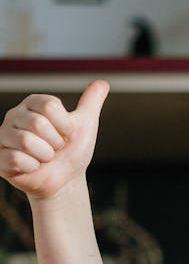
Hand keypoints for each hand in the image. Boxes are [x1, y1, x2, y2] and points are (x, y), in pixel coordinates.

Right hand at [0, 80, 109, 198]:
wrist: (65, 180)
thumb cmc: (71, 152)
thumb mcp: (85, 125)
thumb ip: (91, 102)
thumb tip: (103, 82)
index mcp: (32, 103)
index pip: (50, 106)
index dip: (65, 126)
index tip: (66, 133)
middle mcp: (14, 116)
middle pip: (39, 124)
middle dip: (56, 143)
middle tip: (54, 149)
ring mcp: (4, 136)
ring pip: (27, 142)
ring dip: (45, 156)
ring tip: (44, 158)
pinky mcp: (0, 157)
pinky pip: (17, 159)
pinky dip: (33, 167)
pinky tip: (33, 167)